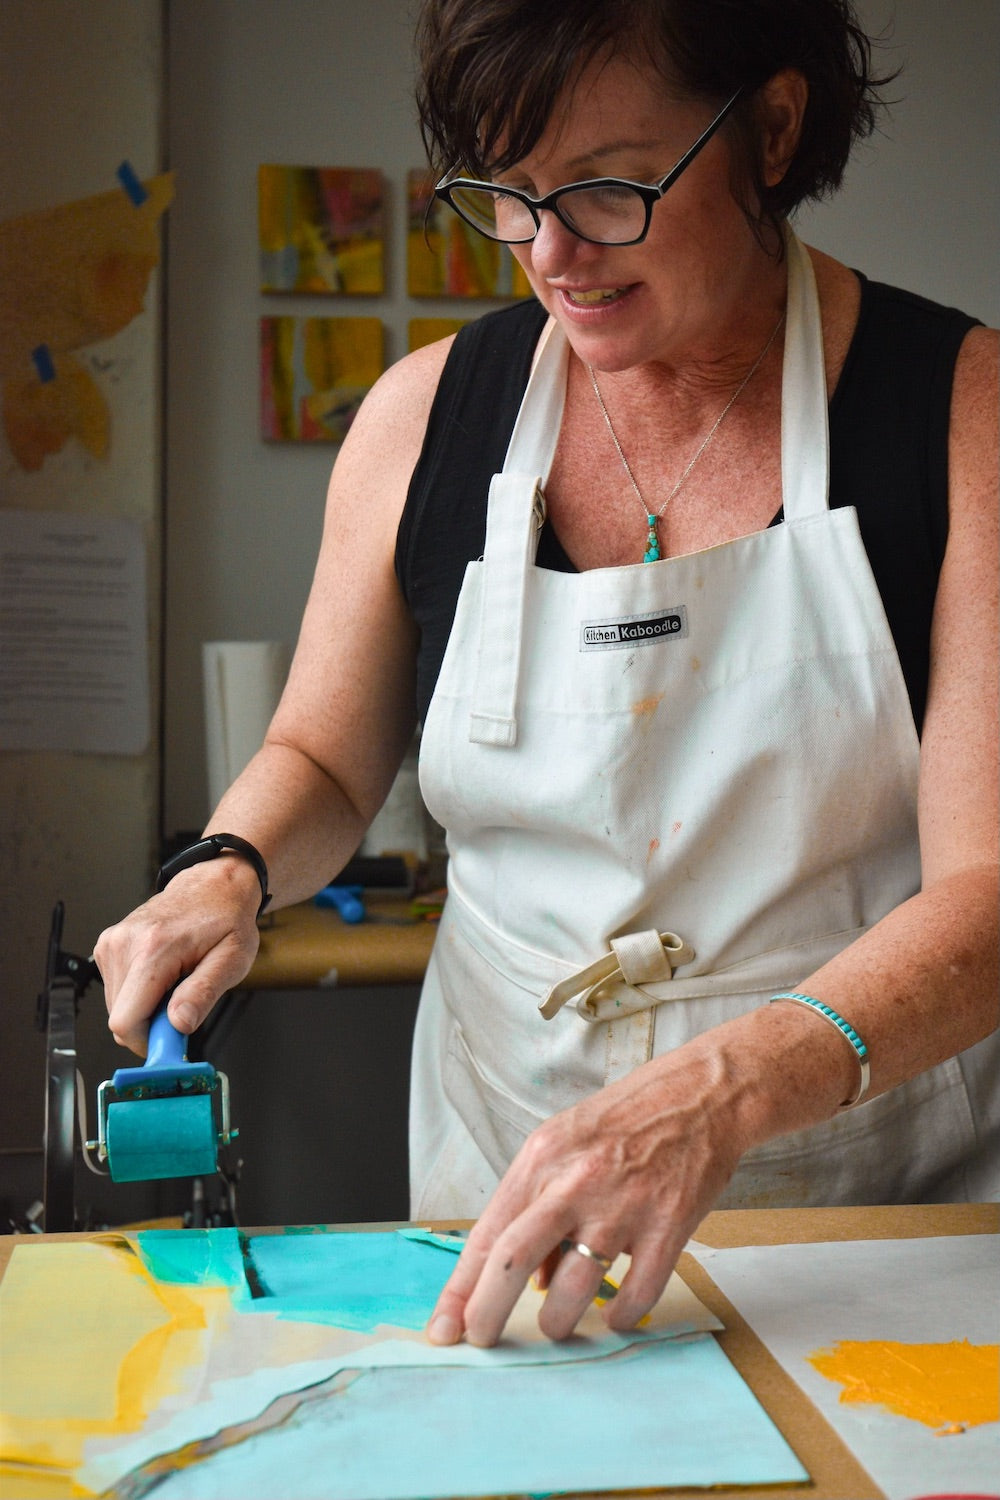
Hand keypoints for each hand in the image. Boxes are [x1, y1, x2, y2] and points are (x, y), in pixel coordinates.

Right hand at [93, 858, 261, 1053]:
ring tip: (175, 984)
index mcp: (153, 949)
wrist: (213, 887)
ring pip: (117, 1008)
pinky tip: (162, 975)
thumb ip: (203, 993)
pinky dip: (139, 994)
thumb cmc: (226, 920)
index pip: (125, 1021)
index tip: (173, 1040)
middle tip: (182, 1005)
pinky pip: (116, 991)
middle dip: (151, 1024)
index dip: (148, 1041)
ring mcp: (112, 943)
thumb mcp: (232, 960)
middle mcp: (125, 944)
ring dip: (146, 1008)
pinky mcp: (108, 946)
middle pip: (120, 1018)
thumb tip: (179, 1024)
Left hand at [426, 1043, 746, 1346]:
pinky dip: (619, 1317)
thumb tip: (528, 1279)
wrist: (700, 1095)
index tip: (444, 1328)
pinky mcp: (668, 1226)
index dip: (460, 1289)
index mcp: (541, 1159)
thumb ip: (538, 1204)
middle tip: (484, 1340)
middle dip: (488, 1314)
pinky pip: (636, 1294)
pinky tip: (613, 1316)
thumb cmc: (627, 1119)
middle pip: (513, 1261)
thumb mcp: (564, 1143)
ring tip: (558, 1325)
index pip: (487, 1235)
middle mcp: (575, 1182)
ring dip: (558, 1322)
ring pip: (572, 1290)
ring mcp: (623, 1206)